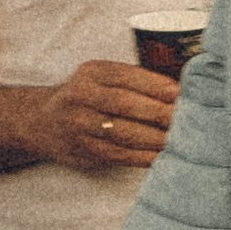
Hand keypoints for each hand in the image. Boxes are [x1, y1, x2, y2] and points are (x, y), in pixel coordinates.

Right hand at [41, 60, 179, 172]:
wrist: (43, 122)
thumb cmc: (88, 97)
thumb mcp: (101, 78)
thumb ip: (133, 81)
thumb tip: (179, 92)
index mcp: (91, 73)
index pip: (126, 76)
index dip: (155, 85)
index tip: (180, 93)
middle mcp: (81, 96)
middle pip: (124, 104)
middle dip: (158, 112)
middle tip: (187, 118)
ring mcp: (80, 125)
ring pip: (122, 133)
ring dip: (155, 138)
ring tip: (180, 140)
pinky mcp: (84, 149)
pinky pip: (118, 154)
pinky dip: (144, 157)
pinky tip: (162, 156)